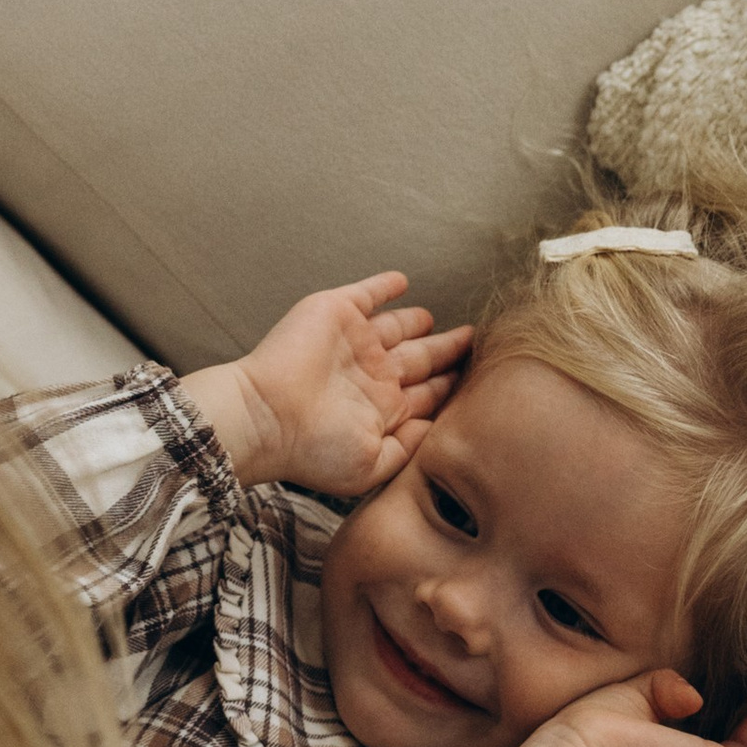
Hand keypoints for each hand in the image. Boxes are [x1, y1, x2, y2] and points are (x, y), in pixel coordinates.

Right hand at [183, 275, 470, 497]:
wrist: (267, 416)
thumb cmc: (313, 449)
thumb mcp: (372, 465)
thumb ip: (410, 447)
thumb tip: (440, 428)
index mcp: (382, 408)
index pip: (426, 394)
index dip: (451, 385)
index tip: (480, 380)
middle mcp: (371, 374)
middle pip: (421, 358)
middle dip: (447, 352)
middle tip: (475, 342)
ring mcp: (355, 342)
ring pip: (399, 327)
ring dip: (419, 322)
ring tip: (438, 319)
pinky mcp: (338, 312)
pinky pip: (369, 293)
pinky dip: (386, 286)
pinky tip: (402, 281)